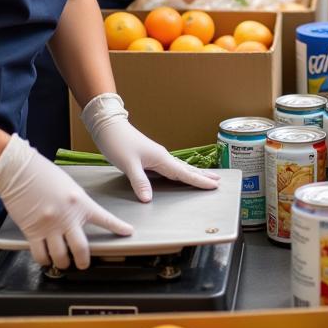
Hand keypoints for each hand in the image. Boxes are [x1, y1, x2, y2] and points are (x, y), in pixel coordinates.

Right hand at [0, 135, 132, 269]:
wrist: (20, 171)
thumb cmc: (43, 175)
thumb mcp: (69, 187)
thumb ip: (77, 204)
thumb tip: (78, 218)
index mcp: (80, 203)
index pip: (105, 218)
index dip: (118, 227)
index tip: (128, 232)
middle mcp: (67, 217)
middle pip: (81, 248)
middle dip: (84, 261)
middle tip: (83, 264)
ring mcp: (49, 227)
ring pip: (60, 256)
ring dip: (63, 263)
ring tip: (64, 262)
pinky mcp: (32, 232)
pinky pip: (40, 254)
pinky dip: (44, 259)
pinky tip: (46, 258)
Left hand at [82, 93, 218, 201]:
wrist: (109, 127)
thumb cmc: (118, 143)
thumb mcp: (128, 164)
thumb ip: (139, 182)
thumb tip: (148, 200)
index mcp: (161, 158)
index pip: (184, 173)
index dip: (200, 180)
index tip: (215, 185)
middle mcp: (162, 157)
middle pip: (187, 169)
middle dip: (202, 176)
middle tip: (218, 182)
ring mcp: (157, 156)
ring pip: (180, 168)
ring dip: (193, 174)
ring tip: (206, 178)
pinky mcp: (150, 157)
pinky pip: (171, 168)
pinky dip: (180, 172)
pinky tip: (180, 175)